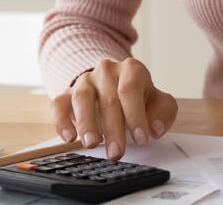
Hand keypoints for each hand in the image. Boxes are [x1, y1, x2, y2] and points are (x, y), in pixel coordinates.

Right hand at [49, 57, 177, 159]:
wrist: (114, 86)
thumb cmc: (138, 98)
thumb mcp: (158, 102)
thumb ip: (163, 113)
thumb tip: (154, 128)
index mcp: (131, 69)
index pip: (130, 89)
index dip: (135, 115)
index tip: (141, 139)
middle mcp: (106, 71)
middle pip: (108, 98)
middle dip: (113, 129)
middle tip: (116, 152)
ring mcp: (85, 81)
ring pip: (82, 98)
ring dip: (86, 123)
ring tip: (92, 143)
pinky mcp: (67, 93)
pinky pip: (58, 104)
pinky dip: (61, 121)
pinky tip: (69, 137)